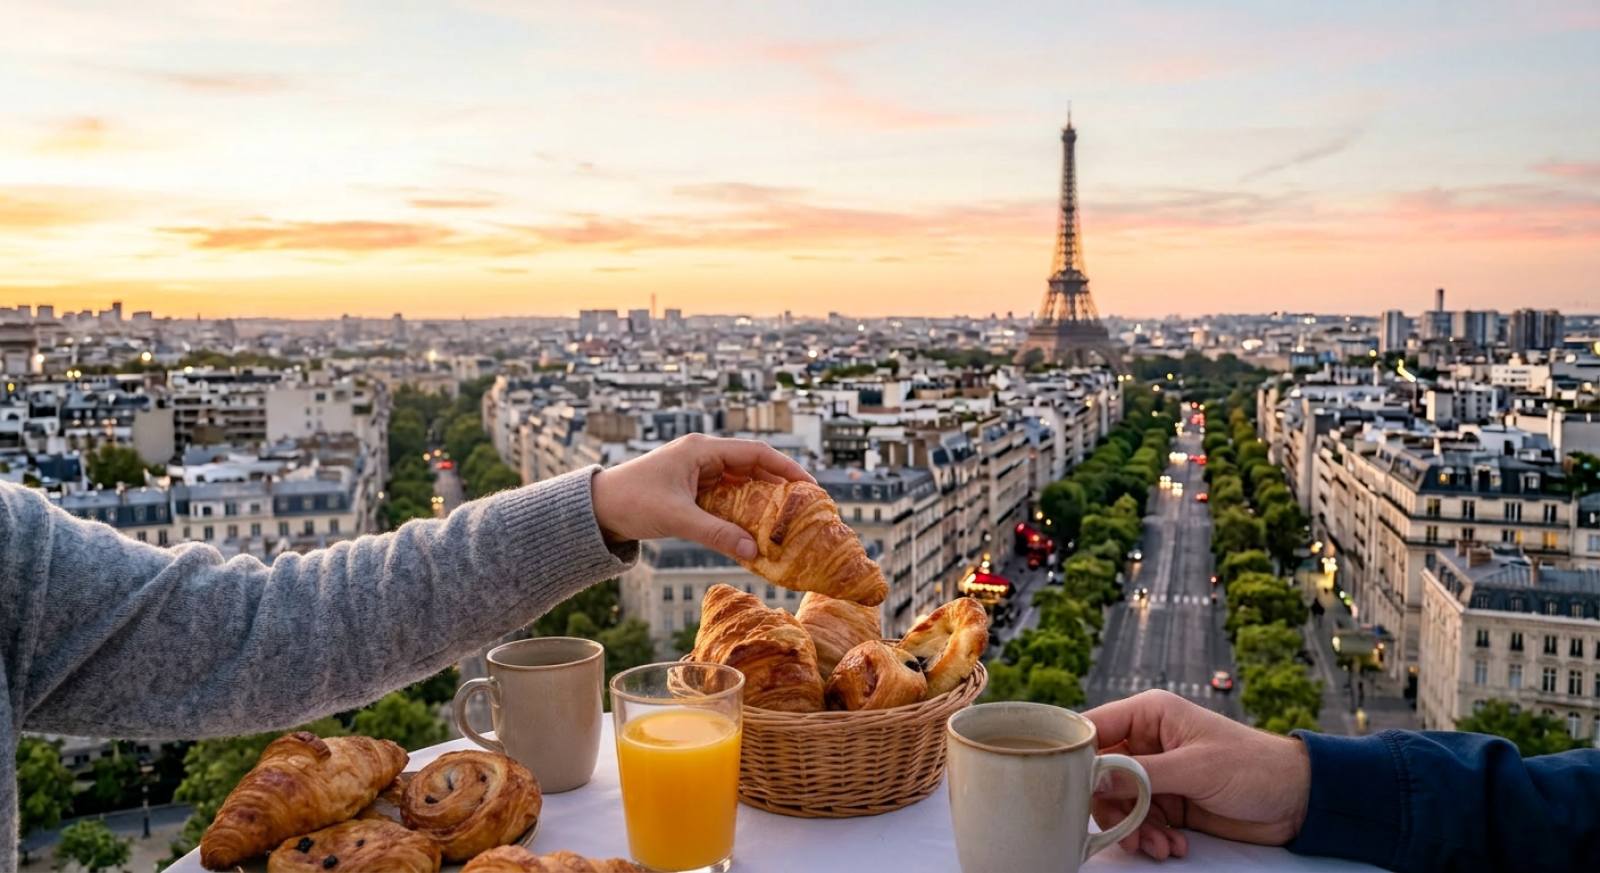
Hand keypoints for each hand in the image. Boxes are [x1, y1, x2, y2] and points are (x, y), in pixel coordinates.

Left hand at [590, 434, 813, 559]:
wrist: (596, 509)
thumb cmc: (631, 502)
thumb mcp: (677, 518)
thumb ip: (716, 534)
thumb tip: (754, 553)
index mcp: (702, 450)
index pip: (755, 453)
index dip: (786, 468)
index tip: (810, 486)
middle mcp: (703, 455)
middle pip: (753, 466)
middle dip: (779, 486)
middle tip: (806, 507)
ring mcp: (698, 472)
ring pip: (741, 483)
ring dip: (762, 501)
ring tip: (788, 520)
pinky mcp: (692, 489)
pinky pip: (727, 497)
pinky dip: (743, 511)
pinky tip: (756, 529)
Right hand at [1085, 690, 1310, 860]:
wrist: (1297, 800)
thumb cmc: (1253, 766)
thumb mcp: (1197, 768)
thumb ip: (1142, 775)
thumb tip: (1093, 781)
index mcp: (1149, 714)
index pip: (1094, 728)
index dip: (1077, 755)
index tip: (1068, 787)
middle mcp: (1146, 740)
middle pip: (1099, 774)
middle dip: (1112, 808)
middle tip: (1127, 834)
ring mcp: (1156, 773)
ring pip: (1118, 803)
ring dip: (1134, 829)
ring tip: (1160, 848)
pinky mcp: (1168, 800)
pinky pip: (1140, 820)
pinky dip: (1151, 837)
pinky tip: (1173, 846)